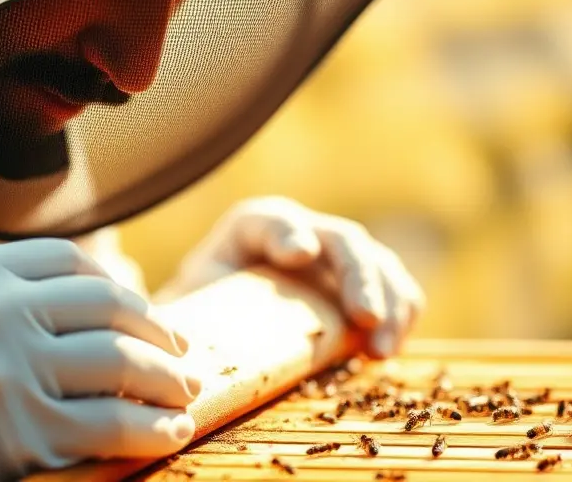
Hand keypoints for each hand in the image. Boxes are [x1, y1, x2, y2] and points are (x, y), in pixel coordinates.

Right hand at [0, 239, 201, 479]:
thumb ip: (5, 282)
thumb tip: (96, 292)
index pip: (74, 263)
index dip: (120, 289)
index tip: (144, 315)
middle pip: (110, 307)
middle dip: (159, 331)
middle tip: (184, 352)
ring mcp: (7, 372)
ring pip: (120, 364)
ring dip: (167, 379)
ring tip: (187, 391)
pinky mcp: (15, 434)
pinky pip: (107, 425)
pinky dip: (149, 427)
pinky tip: (169, 430)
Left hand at [157, 196, 424, 357]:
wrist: (217, 333)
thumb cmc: (199, 319)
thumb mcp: (184, 306)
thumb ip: (180, 308)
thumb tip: (171, 341)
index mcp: (252, 230)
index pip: (272, 221)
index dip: (289, 232)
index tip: (299, 254)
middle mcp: (301, 235)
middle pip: (341, 240)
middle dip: (358, 276)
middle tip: (365, 316)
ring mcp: (336, 261)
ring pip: (378, 263)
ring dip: (390, 302)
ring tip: (381, 348)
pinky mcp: (360, 291)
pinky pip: (394, 293)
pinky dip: (401, 317)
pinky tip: (388, 350)